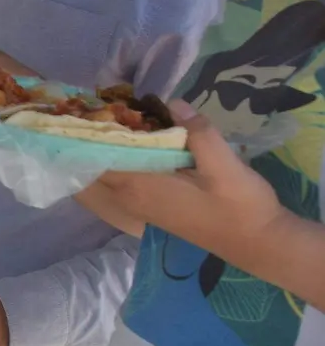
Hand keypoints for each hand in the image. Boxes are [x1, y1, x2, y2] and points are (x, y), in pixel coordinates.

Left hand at [92, 103, 289, 264]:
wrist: (259, 242)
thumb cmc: (241, 206)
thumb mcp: (226, 166)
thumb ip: (199, 134)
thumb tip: (173, 102)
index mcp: (139, 186)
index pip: (95, 158)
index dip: (86, 132)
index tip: (88, 105)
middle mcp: (129, 198)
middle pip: (94, 166)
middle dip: (90, 139)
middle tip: (99, 108)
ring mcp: (139, 206)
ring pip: (106, 175)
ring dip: (104, 151)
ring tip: (111, 119)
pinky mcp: (151, 208)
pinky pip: (121, 181)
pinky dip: (119, 162)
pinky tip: (135, 142)